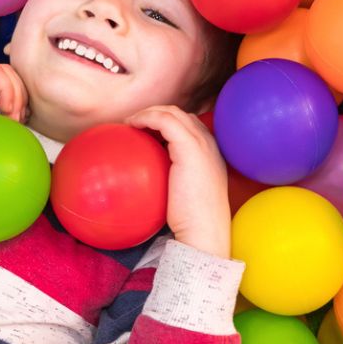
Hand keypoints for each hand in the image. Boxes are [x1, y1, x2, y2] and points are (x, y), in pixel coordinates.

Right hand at [0, 63, 27, 162]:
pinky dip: (8, 89)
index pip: (10, 84)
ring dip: (17, 93)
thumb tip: (23, 122)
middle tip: (20, 120)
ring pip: (7, 71)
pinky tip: (6, 109)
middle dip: (22, 96)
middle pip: (12, 76)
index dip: (22, 99)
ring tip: (13, 116)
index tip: (21, 122)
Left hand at [126, 106, 231, 259]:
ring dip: (149, 113)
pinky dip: (146, 118)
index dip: (166, 123)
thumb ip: (177, 177)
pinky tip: (132, 125)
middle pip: (180, 115)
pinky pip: (164, 120)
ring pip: (172, 113)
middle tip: (135, 125)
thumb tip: (151, 175)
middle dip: (156, 114)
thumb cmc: (192, 220)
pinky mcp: (189, 147)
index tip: (146, 133)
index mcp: (211, 152)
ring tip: (131, 123)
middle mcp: (209, 142)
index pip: (189, 125)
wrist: (204, 230)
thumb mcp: (186, 192)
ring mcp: (201, 143)